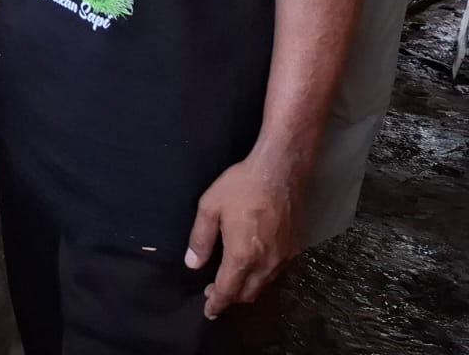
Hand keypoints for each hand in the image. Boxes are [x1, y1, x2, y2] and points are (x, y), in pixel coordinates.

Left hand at [185, 158, 301, 319]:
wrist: (279, 173)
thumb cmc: (241, 187)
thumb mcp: (210, 207)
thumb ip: (200, 239)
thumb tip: (193, 264)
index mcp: (242, 255)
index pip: (228, 291)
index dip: (217, 303)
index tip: (209, 312)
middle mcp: (265, 264)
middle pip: (247, 294)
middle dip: (230, 299)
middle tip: (214, 295)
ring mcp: (282, 259)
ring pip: (263, 286)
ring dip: (246, 290)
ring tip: (230, 283)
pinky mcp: (293, 250)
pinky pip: (276, 274)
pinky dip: (261, 279)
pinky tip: (251, 269)